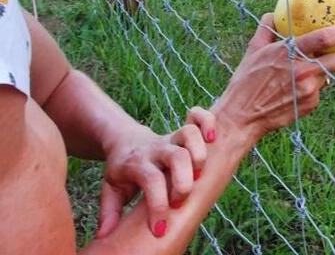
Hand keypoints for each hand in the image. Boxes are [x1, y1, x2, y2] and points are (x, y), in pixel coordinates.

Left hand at [95, 107, 215, 238]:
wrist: (124, 140)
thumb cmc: (122, 171)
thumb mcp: (111, 190)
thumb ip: (109, 211)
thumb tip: (104, 236)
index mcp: (137, 164)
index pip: (151, 180)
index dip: (158, 205)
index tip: (160, 228)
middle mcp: (156, 149)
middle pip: (176, 156)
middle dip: (184, 181)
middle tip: (180, 200)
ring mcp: (171, 137)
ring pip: (189, 134)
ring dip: (200, 153)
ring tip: (200, 174)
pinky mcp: (183, 130)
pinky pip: (199, 116)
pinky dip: (208, 122)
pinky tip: (213, 138)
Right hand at [214, 13, 334, 144]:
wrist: (243, 116)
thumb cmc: (246, 82)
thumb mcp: (253, 50)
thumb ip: (266, 29)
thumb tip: (273, 14)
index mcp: (289, 53)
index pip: (323, 38)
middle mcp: (302, 71)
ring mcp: (308, 90)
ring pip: (328, 76)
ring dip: (321, 74)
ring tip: (302, 76)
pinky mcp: (310, 104)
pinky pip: (319, 92)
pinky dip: (312, 89)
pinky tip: (295, 91)